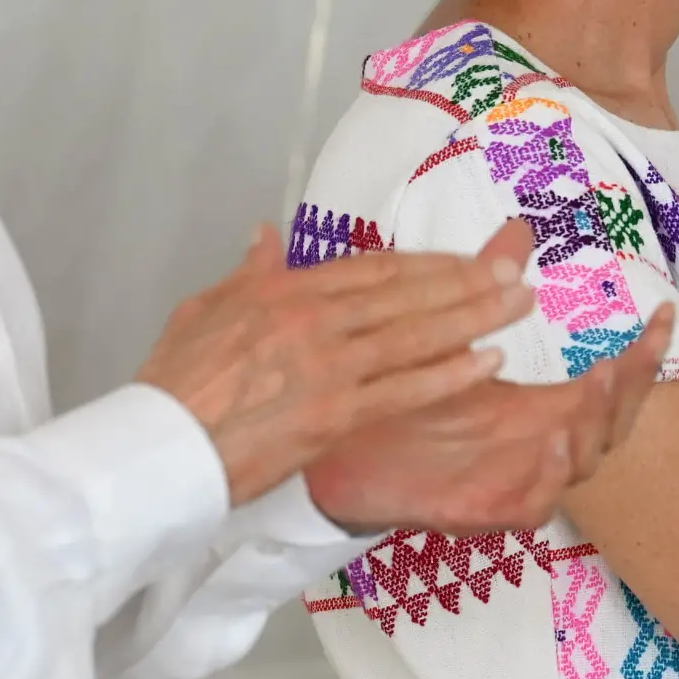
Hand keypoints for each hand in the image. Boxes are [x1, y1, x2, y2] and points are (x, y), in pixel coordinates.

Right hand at [136, 219, 537, 505]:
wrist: (160, 445)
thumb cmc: (175, 380)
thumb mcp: (206, 307)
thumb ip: (250, 271)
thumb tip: (267, 233)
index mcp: (285, 289)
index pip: (372, 268)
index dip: (426, 263)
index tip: (465, 259)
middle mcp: (315, 319)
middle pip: (407, 293)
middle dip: (467, 281)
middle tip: (516, 271)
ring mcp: (329, 366)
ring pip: (416, 334)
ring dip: (474, 317)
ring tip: (518, 305)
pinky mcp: (335, 413)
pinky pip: (405, 389)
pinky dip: (449, 373)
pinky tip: (488, 361)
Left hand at [303, 304, 674, 536]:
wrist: (337, 454)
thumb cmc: (401, 401)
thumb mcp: (451, 337)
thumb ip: (488, 286)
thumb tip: (518, 229)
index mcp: (538, 409)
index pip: (608, 386)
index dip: (643, 356)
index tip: (664, 313)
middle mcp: (535, 446)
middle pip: (610, 428)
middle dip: (631, 393)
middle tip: (632, 355)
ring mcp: (514, 479)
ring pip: (581, 466)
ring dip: (596, 426)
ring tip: (598, 383)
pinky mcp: (481, 510)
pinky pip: (534, 503)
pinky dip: (552, 475)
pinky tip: (555, 441)